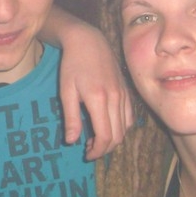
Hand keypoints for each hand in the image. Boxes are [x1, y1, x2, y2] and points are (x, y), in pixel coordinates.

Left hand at [58, 24, 132, 159]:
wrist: (88, 41)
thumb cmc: (72, 66)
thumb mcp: (66, 91)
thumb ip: (71, 118)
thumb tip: (71, 141)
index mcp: (98, 100)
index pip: (105, 136)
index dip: (97, 151)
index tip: (86, 154)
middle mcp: (115, 99)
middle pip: (117, 136)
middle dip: (105, 149)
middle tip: (90, 149)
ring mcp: (124, 95)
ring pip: (125, 128)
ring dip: (113, 140)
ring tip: (97, 139)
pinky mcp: (127, 91)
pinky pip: (129, 117)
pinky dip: (121, 128)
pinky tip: (109, 126)